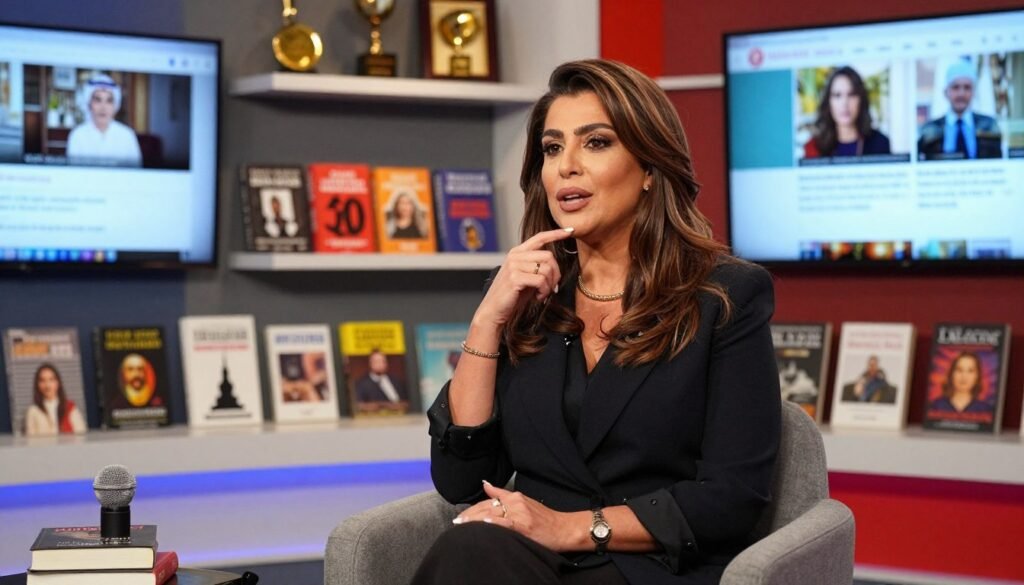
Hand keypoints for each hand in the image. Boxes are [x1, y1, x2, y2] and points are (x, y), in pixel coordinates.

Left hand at [452, 480, 582, 551]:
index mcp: (514, 497)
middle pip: (487, 507)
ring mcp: (519, 513)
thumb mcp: (523, 501)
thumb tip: (485, 484)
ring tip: (461, 524)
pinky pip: (506, 523)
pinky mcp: (524, 525)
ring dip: (474, 520)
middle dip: (470, 515)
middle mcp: (515, 502)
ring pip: (492, 514)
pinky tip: (483, 524)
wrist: (564, 528)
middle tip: (456, 522)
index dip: (473, 508)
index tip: (461, 515)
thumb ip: (502, 493)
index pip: (488, 501)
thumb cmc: (544, 518)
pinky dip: (494, 523)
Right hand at [474, 227, 574, 326]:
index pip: (539, 237)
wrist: (493, 310)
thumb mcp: (525, 277)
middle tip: (551, 288)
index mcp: (517, 252)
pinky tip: (537, 298)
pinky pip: (541, 281)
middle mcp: (515, 256)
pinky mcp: (515, 278)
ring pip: (547, 269)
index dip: (556, 233)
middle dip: (556, 274)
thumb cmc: (512, 296)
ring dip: (549, 286)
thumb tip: (555, 266)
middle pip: (548, 256)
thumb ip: (537, 266)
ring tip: (541, 294)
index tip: (570, 231)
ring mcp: (514, 266)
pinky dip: (544, 292)